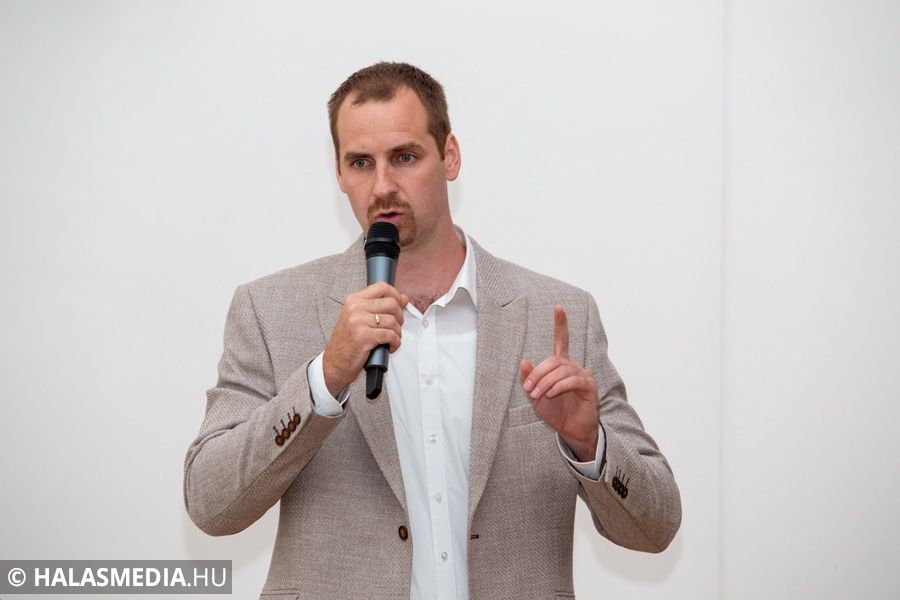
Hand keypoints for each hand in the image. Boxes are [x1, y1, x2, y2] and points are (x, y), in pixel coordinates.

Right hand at [323, 282, 407, 395]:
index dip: (396, 295)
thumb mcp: (360, 319)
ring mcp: (359, 321)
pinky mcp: (365, 337)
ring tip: (390, 340)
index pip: (382, 287)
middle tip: (394, 327)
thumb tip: (403, 298)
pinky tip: (389, 347)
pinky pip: (391, 335)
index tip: (399, 305)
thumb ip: (381, 307)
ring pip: (393, 321)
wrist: (335, 363)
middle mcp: (355, 308)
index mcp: (354, 300)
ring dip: (397, 333)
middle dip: (399, 317)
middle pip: (392, 303)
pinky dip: (395, 343)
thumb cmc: (348, 342)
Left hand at [520, 304, 599, 460]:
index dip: (560, 324)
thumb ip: (530, 379)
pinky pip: (573, 380)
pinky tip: (552, 394)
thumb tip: (524, 361)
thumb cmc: (555, 412)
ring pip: (561, 370)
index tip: (558, 307)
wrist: (570, 431)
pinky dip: (559, 387)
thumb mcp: (536, 396)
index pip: (562, 340)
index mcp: (560, 366)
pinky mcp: (589, 386)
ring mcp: (582, 375)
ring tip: (538, 395)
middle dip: (538, 373)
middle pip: (553, 360)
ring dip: (546, 382)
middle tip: (529, 389)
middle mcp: (572, 367)